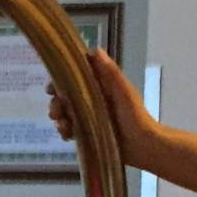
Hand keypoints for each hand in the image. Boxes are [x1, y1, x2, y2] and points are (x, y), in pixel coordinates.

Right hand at [48, 50, 158, 166]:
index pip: (74, 76)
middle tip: (56, 112)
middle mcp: (93, 99)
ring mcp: (90, 116)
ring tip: (63, 126)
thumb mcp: (123, 92)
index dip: (60, 80)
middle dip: (56, 103)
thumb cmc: (136, 116)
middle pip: (65, 96)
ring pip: (66, 113)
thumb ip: (110, 72)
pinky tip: (67, 136)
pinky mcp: (89, 133)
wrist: (144, 147)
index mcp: (100, 85)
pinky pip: (71, 129)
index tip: (52, 88)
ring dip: (60, 118)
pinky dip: (65, 131)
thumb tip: (95, 49)